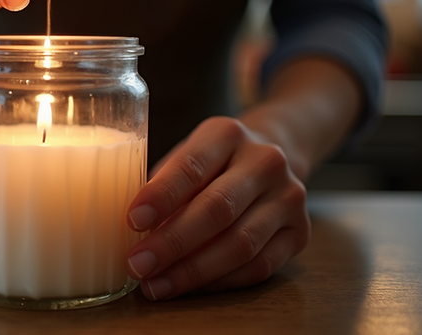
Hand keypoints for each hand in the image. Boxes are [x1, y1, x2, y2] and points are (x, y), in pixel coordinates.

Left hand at [124, 117, 310, 299]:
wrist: (268, 160)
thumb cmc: (209, 163)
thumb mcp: (185, 157)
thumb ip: (160, 185)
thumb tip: (121, 229)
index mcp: (227, 134)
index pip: (192, 166)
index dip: (161, 196)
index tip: (132, 221)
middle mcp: (265, 162)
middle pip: (217, 208)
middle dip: (172, 242)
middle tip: (137, 264)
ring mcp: (289, 198)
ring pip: (240, 244)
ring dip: (193, 271)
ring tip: (156, 285)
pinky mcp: (300, 233)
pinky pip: (258, 266)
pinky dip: (218, 282)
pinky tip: (187, 288)